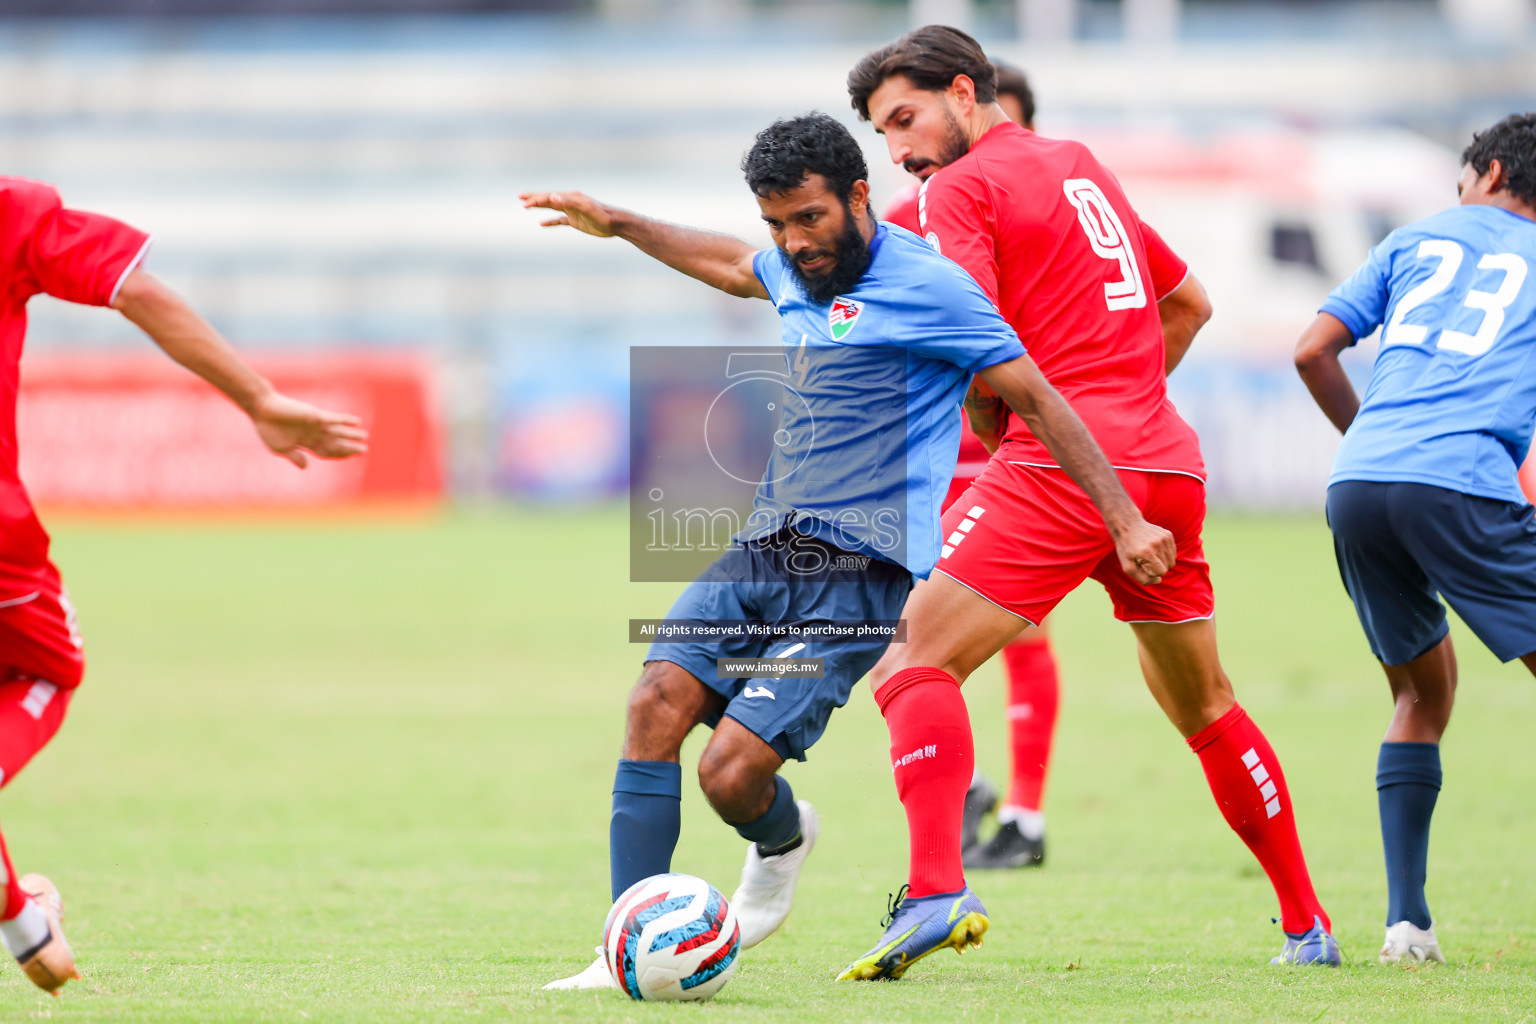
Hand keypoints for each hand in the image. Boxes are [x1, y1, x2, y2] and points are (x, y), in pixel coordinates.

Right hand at [251, 391, 368, 468]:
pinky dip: (345, 420)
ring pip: (337, 431)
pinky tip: (356, 421)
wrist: (261, 410)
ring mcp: (314, 424)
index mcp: (305, 442)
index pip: (326, 451)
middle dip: (349, 447)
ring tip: (365, 436)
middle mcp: (313, 433)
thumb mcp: (281, 448)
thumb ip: (295, 456)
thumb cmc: (268, 428)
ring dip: (351, 434)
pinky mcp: (314, 415)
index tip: (351, 456)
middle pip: (335, 443)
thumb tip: (306, 467)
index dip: (339, 454)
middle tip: (364, 450)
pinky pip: (333, 418)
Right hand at [519, 190, 618, 236]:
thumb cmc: (602, 215)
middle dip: (534, 198)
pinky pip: (559, 220)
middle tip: (520, 197)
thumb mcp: (585, 208)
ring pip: (552, 207)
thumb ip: (568, 202)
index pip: (549, 197)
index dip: (536, 199)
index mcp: (570, 197)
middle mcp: (569, 202)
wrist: (616, 223)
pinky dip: (550, 221)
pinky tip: (542, 224)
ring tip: (526, 205)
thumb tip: (551, 196)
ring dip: (540, 206)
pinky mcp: (576, 221)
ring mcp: (572, 211)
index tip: (524, 204)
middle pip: (548, 199)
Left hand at [1113, 516, 1177, 586]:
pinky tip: (1154, 548)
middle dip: (1158, 567)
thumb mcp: (1127, 566)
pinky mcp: (1168, 534)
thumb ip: (1142, 579)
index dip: (1152, 572)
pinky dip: (1165, 554)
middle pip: (1168, 566)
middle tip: (1145, 559)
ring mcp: (1164, 537)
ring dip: (1162, 561)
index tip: (1143, 565)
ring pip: (1172, 560)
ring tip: (1150, 554)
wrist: (1127, 525)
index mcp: (1147, 552)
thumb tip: (1159, 580)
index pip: (1162, 572)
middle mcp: (1158, 544)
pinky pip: (1173, 552)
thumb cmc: (1126, 548)